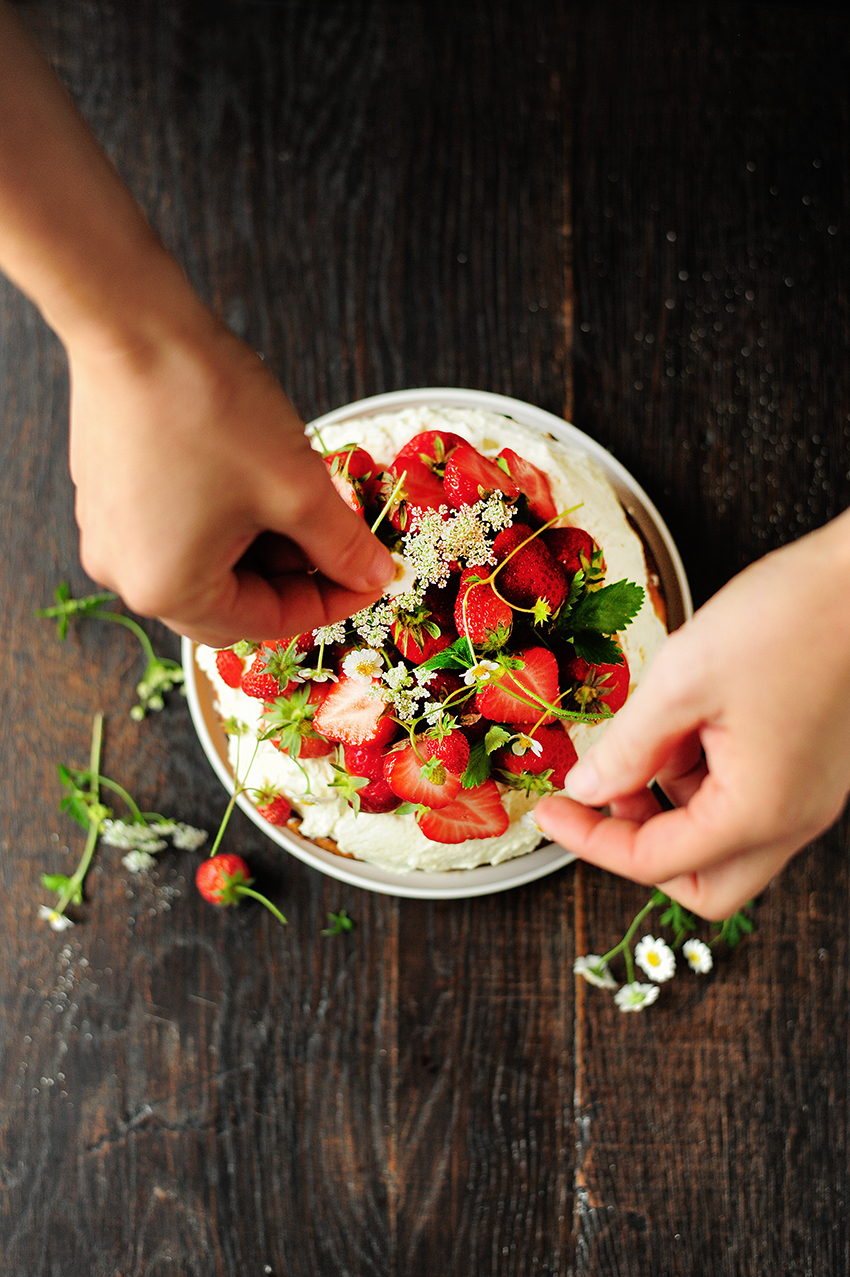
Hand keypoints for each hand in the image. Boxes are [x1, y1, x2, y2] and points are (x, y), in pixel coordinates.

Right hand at [68, 307, 394, 645]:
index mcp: (169, 591)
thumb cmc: (209, 408)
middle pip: (233, 604)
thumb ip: (342, 546)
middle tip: (337, 538)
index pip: (270, 623)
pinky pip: (177, 532)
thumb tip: (375, 576)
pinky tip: (255, 479)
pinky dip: (225, 521)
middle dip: (293, 577)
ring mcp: (109, 536)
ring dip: (262, 547)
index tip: (373, 573)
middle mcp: (126, 577)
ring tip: (298, 497)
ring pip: (207, 567)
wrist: (133, 323)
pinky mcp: (106, 497)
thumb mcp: (297, 488)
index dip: (334, 600)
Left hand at [535, 511, 849, 918]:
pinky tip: (682, 720)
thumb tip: (586, 788)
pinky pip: (740, 800)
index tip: (551, 811)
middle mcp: (791, 819)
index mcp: (761, 811)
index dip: (590, 841)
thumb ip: (627, 747)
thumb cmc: (785, 620)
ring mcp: (804, 797)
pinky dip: (699, 776)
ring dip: (668, 803)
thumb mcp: (682, 681)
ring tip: (649, 732)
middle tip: (601, 795)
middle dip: (640, 846)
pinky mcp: (804, 770)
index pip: (656, 863)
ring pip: (719, 840)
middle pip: (701, 882)